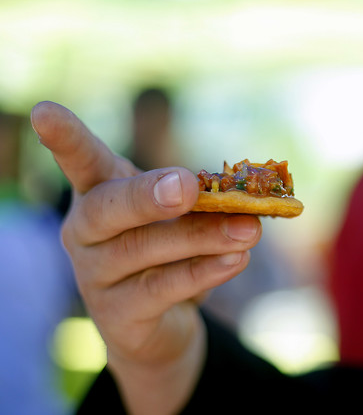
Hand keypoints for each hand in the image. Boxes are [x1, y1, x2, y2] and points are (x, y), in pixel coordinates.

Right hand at [31, 101, 261, 413]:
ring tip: (249, 230)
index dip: (64, 138)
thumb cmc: (169, 253)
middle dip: (148, 194)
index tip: (43, 112)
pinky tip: (237, 259)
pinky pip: (161, 288)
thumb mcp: (182, 219)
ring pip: (143, 248)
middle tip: (188, 185)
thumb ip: (202, 203)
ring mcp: (95, 275)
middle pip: (109, 207)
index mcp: (100, 194)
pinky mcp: (117, 314)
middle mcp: (85, 232)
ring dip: (201, 236)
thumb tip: (244, 197)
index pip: (81, 160)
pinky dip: (203, 272)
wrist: (163, 321)